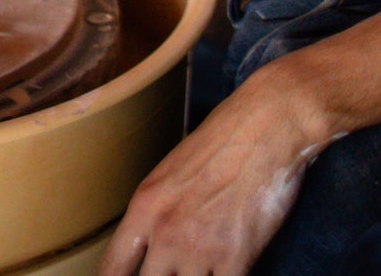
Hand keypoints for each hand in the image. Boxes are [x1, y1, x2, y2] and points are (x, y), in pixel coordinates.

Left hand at [99, 61, 336, 275]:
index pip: (112, 270)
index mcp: (144, 207)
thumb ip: (159, 212)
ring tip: (208, 262)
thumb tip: (155, 245)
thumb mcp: (174, 170)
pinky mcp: (236, 257)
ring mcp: (198, 248)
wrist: (269, 120)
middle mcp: (165, 232)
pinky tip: (234, 266)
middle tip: (179, 269)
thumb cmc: (225, 137)